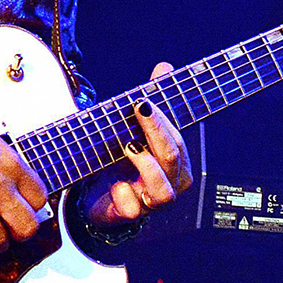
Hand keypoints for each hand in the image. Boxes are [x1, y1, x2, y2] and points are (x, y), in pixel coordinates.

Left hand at [83, 62, 192, 227]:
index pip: (178, 140)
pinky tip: (115, 182)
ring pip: (161, 187)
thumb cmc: (126, 162)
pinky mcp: (132, 215)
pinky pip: (132, 207)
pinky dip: (123, 193)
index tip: (143, 101)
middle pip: (172, 157)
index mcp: (178, 163)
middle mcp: (171, 183)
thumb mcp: (138, 131)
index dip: (162, 120)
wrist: (103, 199)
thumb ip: (153, 102)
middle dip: (155, 131)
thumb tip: (165, 67)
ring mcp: (153, 202)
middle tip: (138, 109)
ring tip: (128, 145)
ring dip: (144, 163)